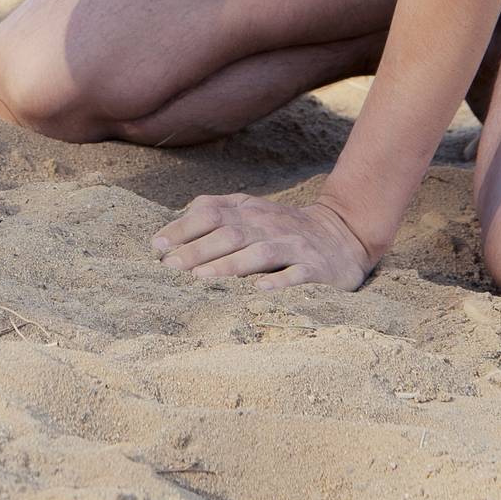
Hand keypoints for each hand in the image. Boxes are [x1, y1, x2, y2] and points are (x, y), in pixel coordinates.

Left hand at [150, 192, 381, 291]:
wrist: (342, 233)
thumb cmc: (281, 228)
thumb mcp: (250, 213)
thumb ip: (215, 215)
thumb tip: (170, 231)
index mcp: (248, 209)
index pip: (211, 212)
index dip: (183, 227)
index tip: (157, 246)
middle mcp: (268, 223)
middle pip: (229, 233)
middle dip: (197, 251)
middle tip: (170, 268)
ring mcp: (292, 244)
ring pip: (258, 253)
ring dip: (228, 266)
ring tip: (201, 281)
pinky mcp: (316, 267)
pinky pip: (296, 274)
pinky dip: (278, 281)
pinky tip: (259, 290)